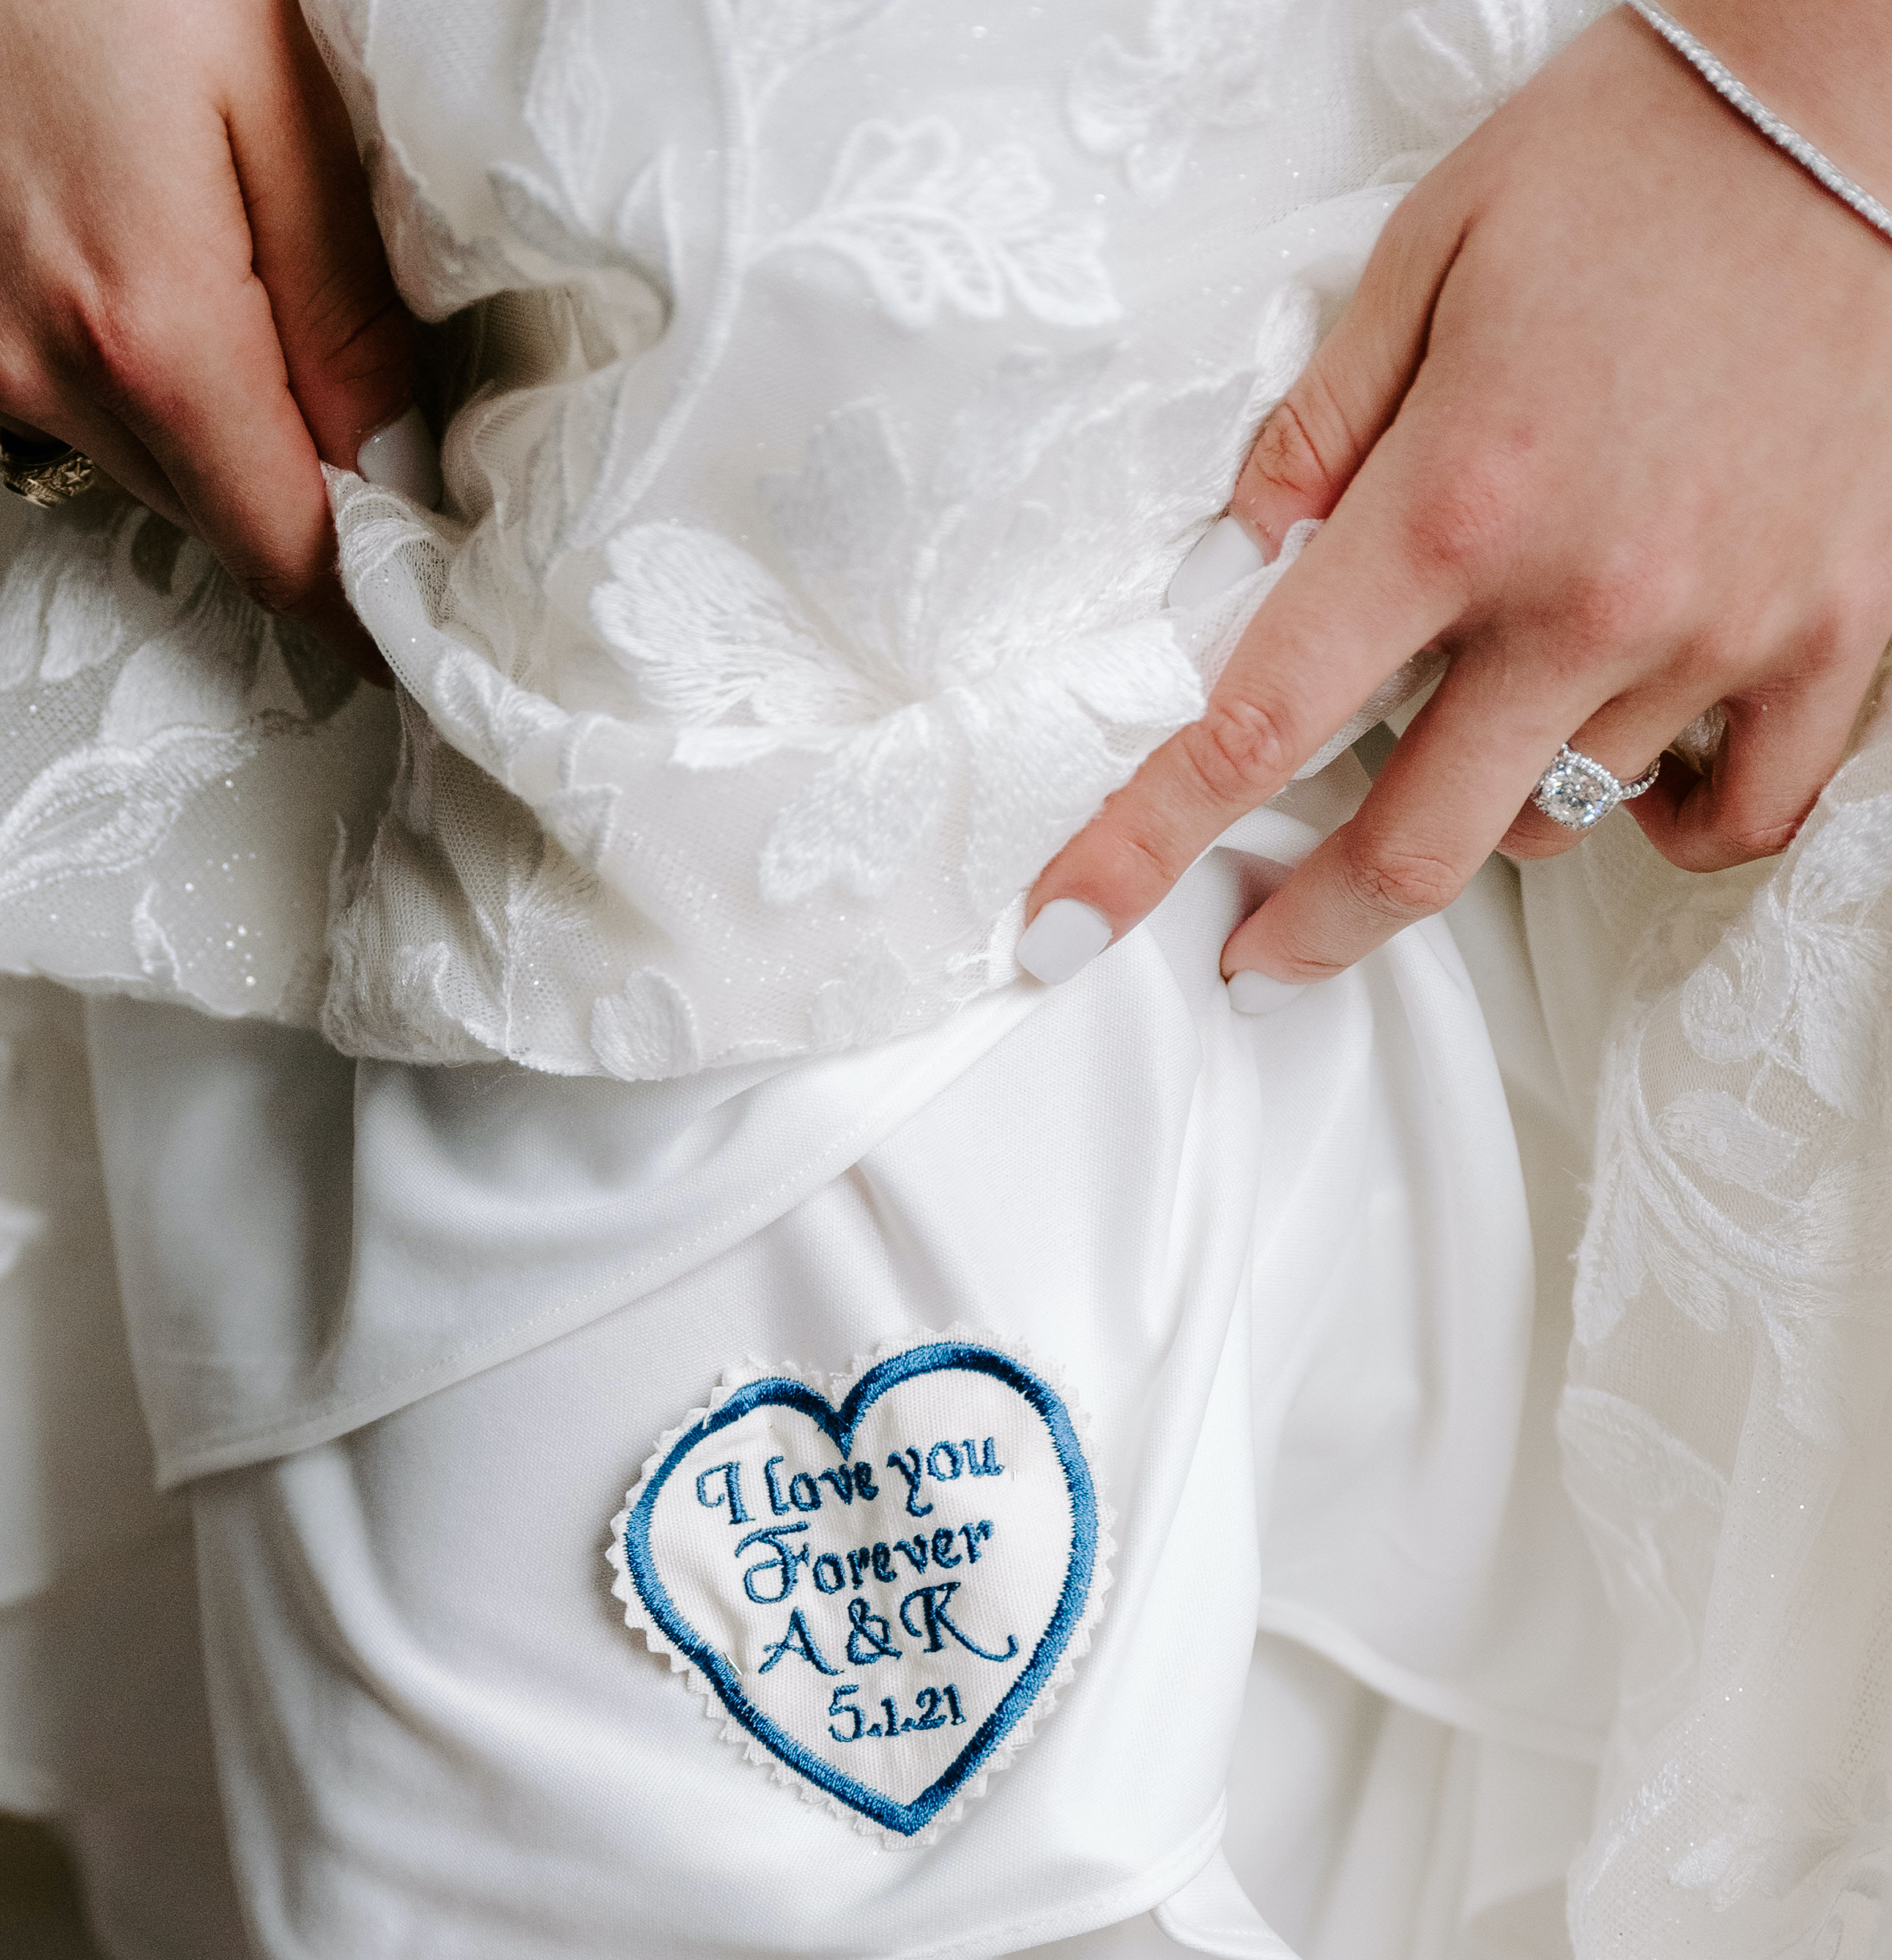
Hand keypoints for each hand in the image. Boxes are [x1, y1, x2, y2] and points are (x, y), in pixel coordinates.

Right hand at [0, 0, 414, 659]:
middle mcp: (15, 357)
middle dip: (266, 474)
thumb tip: (391, 451)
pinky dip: (47, 325)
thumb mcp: (276, 83)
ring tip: (179, 251)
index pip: (278, 548)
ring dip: (156, 393)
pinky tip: (62, 209)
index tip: (405, 611)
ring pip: (91, 437)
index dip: (357, 593)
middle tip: (331, 399)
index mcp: (140, 325)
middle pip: (189, 502)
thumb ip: (339, 294)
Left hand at [1021, 3, 1891, 1002]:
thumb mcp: (1425, 257)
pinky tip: (1626, 762)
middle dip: (1307, 928)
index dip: (1140, 848)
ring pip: (1555, 821)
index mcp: (1455, 505)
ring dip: (1491, 802)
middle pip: (1408, 851)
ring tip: (1489, 713)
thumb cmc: (1641, 155)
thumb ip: (1315, 436)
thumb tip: (1236, 571)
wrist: (1861, 93)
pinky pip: (1731, 817)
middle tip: (1260, 951)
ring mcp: (1715, 630)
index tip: (1063, 931)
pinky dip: (1666, 822)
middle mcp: (1582, 597)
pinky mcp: (1832, 635)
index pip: (1255, 729)